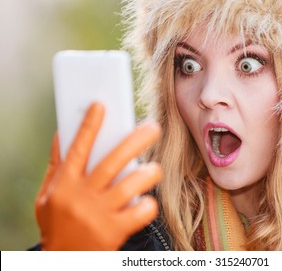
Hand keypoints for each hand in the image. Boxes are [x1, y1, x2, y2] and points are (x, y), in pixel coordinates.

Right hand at [35, 103, 161, 249]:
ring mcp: (98, 215)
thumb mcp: (48, 195)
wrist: (63, 262)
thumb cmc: (58, 223)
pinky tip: (148, 201)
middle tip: (154, 127)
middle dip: (135, 140)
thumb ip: (56, 165)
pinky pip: (140, 212)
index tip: (101, 105)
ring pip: (130, 185)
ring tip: (155, 168)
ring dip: (148, 173)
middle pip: (112, 161)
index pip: (77, 148)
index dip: (89, 125)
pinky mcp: (114, 232)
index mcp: (64, 184)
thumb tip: (61, 133)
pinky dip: (149, 204)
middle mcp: (81, 197)